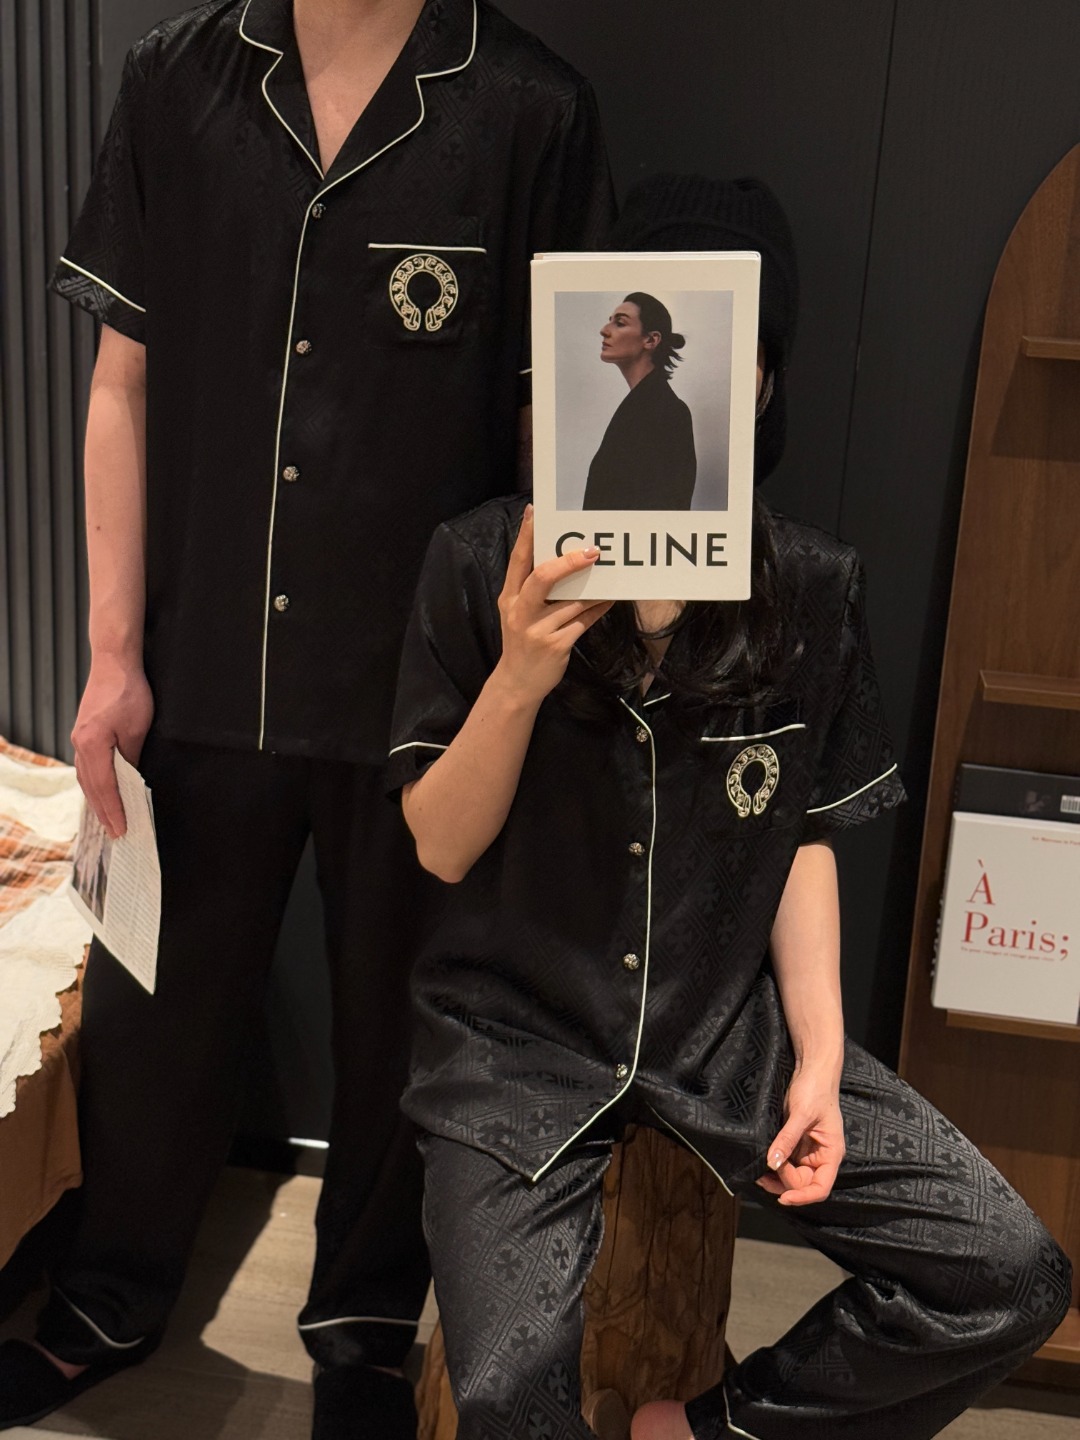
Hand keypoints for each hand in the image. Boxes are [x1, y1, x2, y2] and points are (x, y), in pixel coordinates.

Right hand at [71, 656, 153, 838]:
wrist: (113, 662)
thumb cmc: (128, 691)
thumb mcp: (137, 728)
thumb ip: (131, 757)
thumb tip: (131, 780)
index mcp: (92, 745)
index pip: (105, 787)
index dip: (114, 811)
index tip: (122, 830)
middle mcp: (80, 744)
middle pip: (91, 788)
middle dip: (103, 812)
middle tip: (115, 834)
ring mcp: (79, 739)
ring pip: (86, 779)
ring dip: (97, 800)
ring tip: (108, 820)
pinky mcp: (83, 734)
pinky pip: (87, 767)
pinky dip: (95, 784)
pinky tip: (102, 792)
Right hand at [493, 506, 612, 706]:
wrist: (517, 683)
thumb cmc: (523, 642)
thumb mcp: (518, 614)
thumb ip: (533, 591)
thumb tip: (564, 562)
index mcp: (509, 598)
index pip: (518, 561)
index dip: (526, 536)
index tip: (535, 513)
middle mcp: (520, 611)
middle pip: (542, 578)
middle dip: (567, 562)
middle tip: (591, 551)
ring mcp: (538, 629)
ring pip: (572, 601)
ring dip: (594, 587)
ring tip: (611, 572)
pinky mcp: (556, 644)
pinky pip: (584, 620)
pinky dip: (599, 608)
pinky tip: (610, 599)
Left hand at [756, 1067, 844, 1207]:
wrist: (812, 1070)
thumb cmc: (816, 1089)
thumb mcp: (801, 1114)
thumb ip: (788, 1139)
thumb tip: (773, 1162)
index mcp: (831, 1153)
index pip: (821, 1187)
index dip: (803, 1196)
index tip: (783, 1197)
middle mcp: (821, 1156)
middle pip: (804, 1184)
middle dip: (784, 1184)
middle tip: (762, 1175)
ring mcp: (808, 1151)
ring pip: (793, 1176)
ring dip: (776, 1178)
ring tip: (758, 1173)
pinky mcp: (796, 1144)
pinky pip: (785, 1162)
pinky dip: (774, 1165)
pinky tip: (762, 1162)